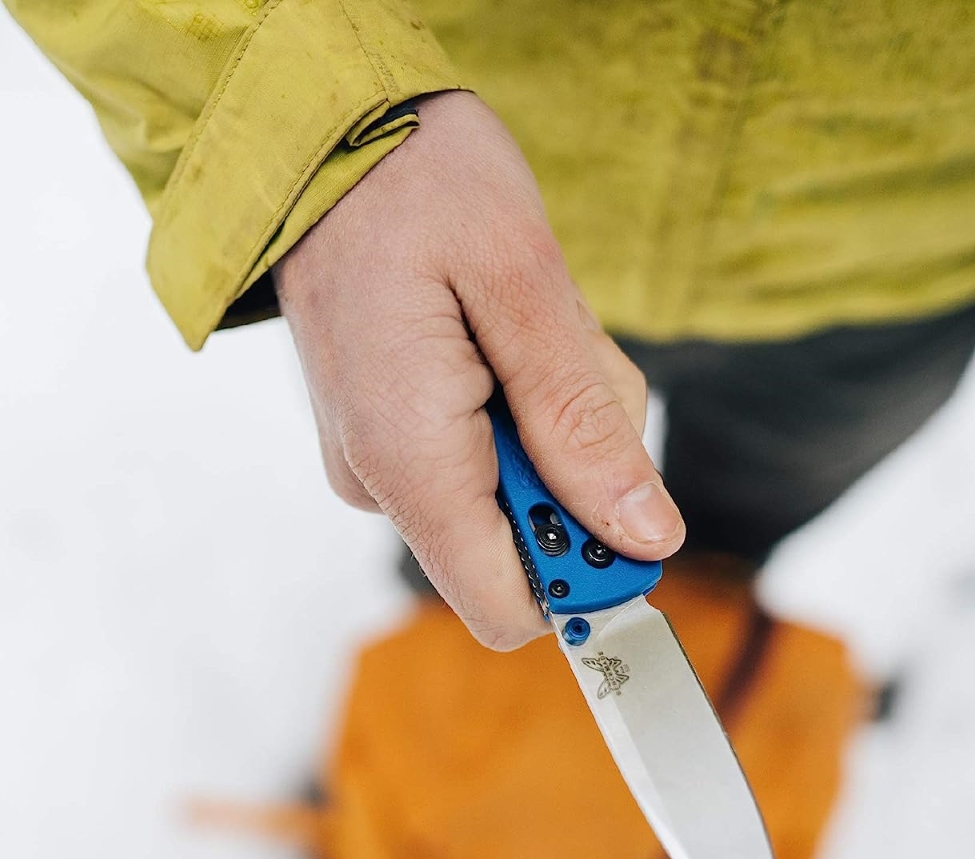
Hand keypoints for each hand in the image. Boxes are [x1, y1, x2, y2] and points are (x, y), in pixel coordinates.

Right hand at [273, 91, 683, 649]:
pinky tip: (501, 332)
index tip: (625, 499)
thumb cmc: (416, 181)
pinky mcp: (393, 440)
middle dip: (580, 464)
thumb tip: (647, 539)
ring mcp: (383, 464)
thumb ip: (583, 428)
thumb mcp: (525, 288)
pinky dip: (523, 405)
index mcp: (409, 460)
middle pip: (530, 545)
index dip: (586, 578)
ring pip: (520, 495)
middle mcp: (383, 482)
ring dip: (557, 420)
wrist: (322, 130)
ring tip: (525, 325)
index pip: (508, 608)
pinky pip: (488, 457)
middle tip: (567, 355)